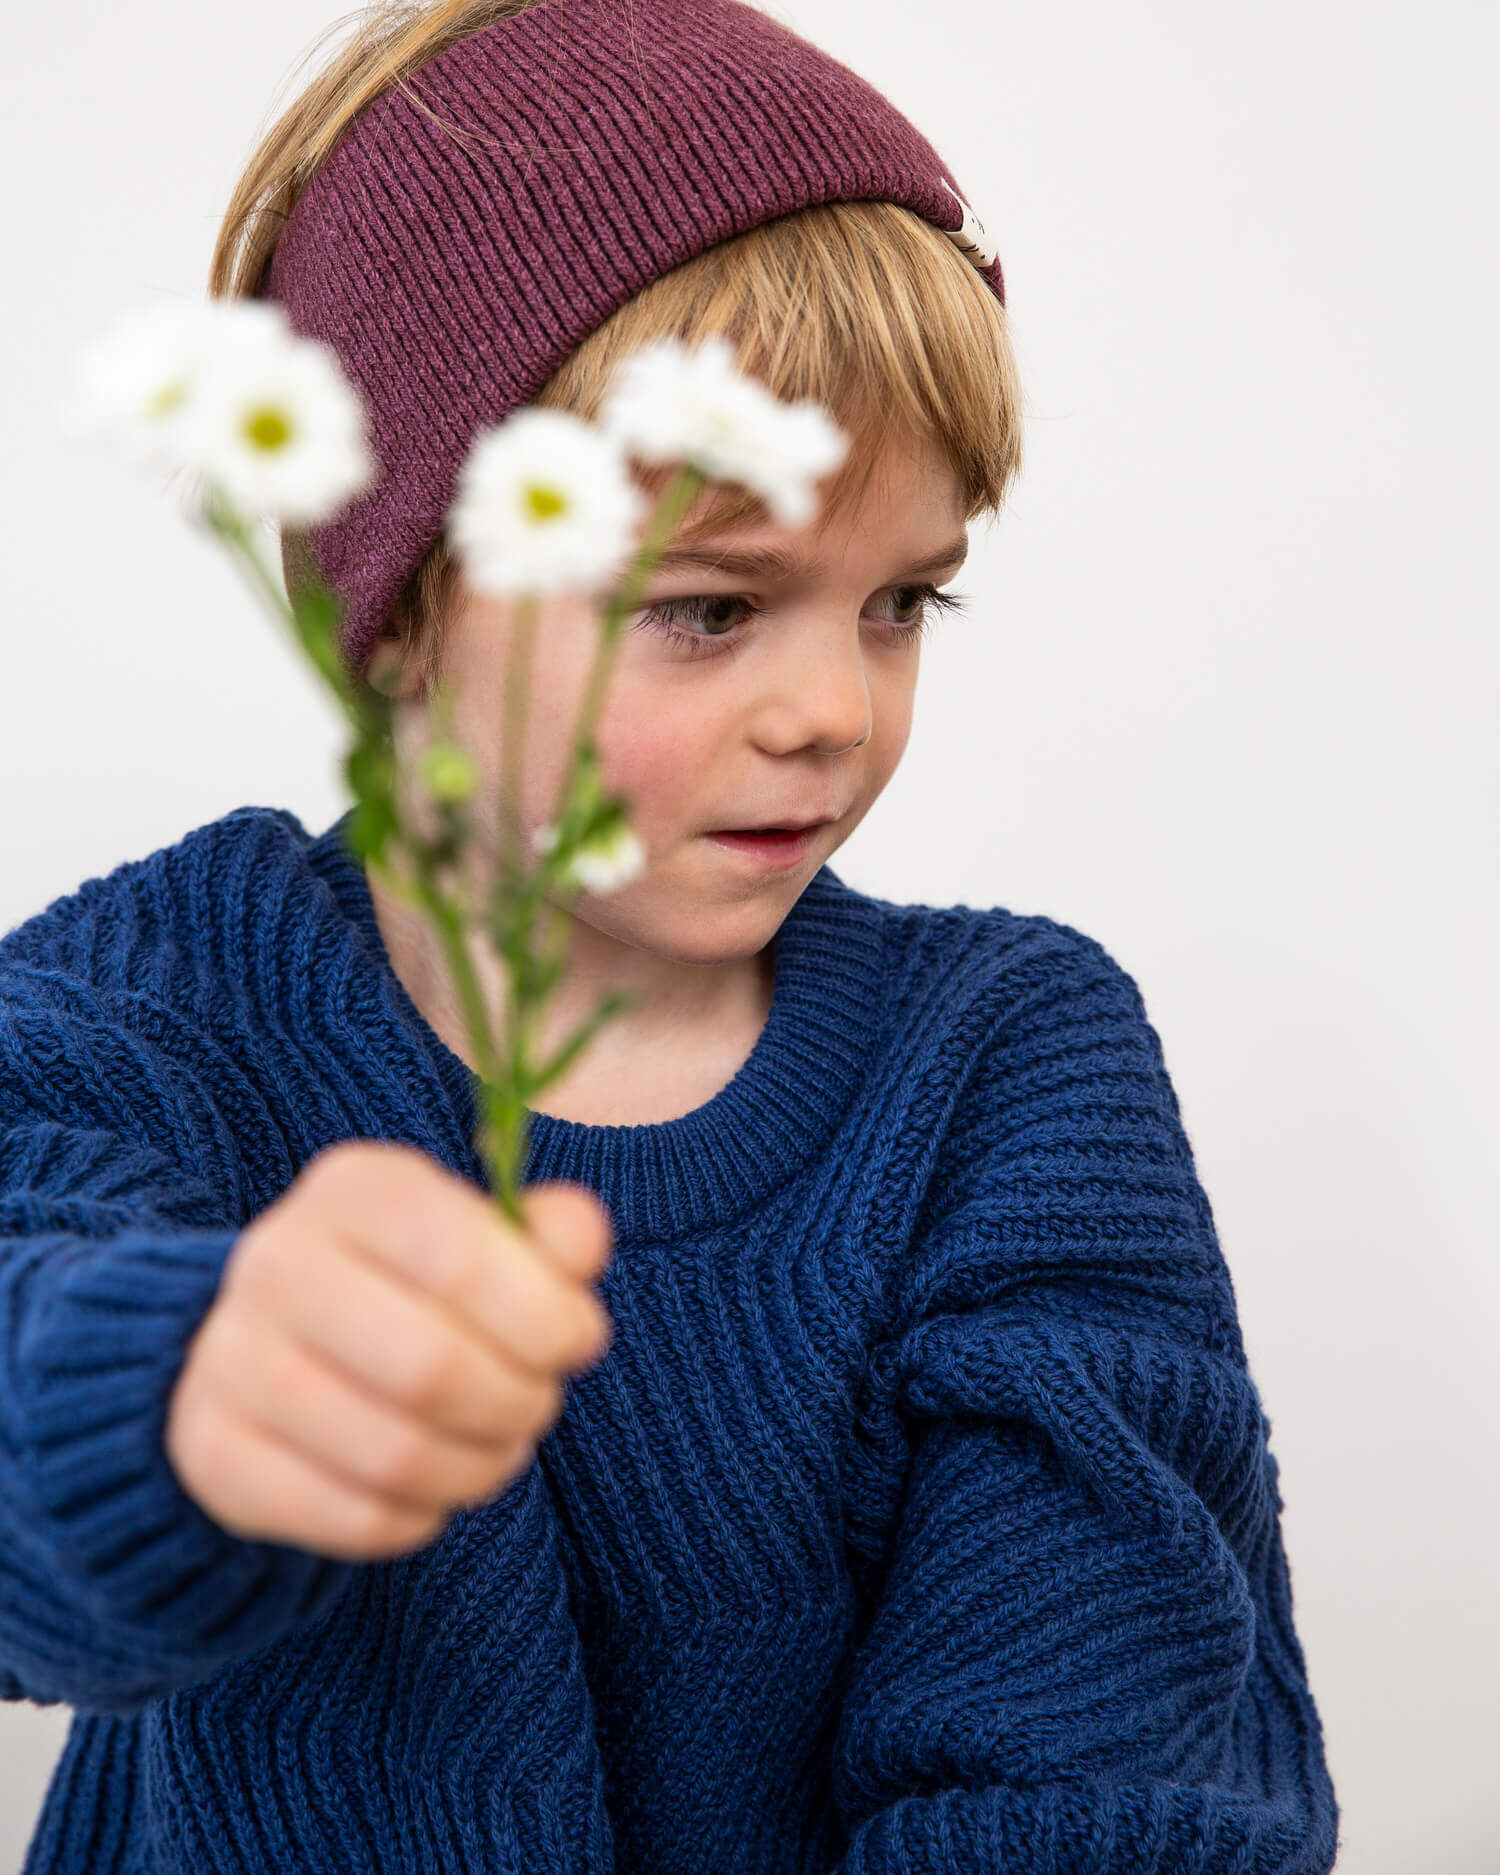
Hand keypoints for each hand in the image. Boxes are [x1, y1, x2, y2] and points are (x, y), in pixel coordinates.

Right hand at [164, 1139, 612, 1560]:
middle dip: (519, 1403)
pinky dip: (419, 1518)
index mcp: (353, 1189)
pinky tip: (432, 1488)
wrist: (276, 1339)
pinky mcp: (212, 1452)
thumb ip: (549, 1236)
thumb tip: (581, 1241)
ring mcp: (229, 1359)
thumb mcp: (483, 1236)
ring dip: (478, 1467)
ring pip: (394, 1455)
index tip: (579, 1341)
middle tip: (538, 1404)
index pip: (461, 1258)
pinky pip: (351, 1517)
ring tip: (498, 1447)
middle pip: (433, 1369)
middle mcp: (276, 1262)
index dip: (547, 1317)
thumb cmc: (416, 1283)